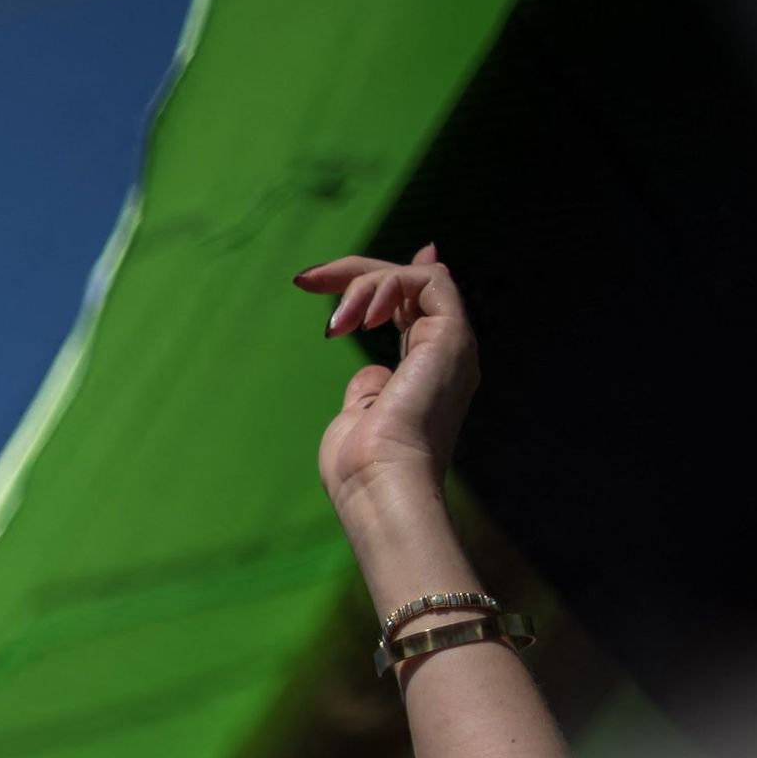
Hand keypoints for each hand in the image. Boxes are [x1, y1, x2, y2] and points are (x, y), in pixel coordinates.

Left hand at [296, 248, 476, 515]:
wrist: (380, 484)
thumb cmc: (359, 467)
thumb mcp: (358, 419)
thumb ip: (369, 390)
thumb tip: (372, 371)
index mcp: (426, 373)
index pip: (413, 307)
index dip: (377, 281)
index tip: (321, 278)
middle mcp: (446, 355)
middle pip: (407, 286)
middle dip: (353, 273)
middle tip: (303, 280)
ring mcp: (452, 345)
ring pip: (416, 277)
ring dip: (362, 283)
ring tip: (333, 327)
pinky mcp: (453, 337)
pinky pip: (429, 281)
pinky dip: (388, 284)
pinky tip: (357, 318)